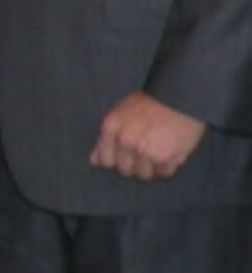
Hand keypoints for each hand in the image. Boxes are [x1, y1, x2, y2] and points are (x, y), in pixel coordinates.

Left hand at [91, 91, 205, 180]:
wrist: (178, 98)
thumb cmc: (148, 104)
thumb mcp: (120, 114)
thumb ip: (106, 139)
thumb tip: (95, 161)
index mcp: (111, 128)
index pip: (106, 161)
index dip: (117, 160)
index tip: (126, 155)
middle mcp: (125, 141)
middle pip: (125, 170)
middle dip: (135, 165)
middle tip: (145, 151)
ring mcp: (144, 151)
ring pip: (144, 174)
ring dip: (152, 167)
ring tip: (158, 150)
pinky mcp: (164, 158)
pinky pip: (164, 173)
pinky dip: (168, 166)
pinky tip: (170, 151)